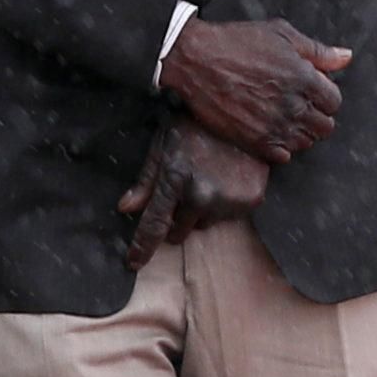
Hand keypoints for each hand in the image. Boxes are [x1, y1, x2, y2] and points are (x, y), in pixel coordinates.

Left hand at [120, 117, 272, 266]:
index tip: (134, 264)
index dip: (142, 247)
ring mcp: (228, 200)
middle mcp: (201, 195)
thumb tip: (125, 208)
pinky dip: (226, 204)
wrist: (244, 112)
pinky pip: (230, 216)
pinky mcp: (250, 200)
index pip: (153, 224)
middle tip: (186, 190)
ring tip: (210, 179)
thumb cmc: (196, 125)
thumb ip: (146, 181)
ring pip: (206, 224)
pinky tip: (229, 178)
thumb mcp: (164, 146)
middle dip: (178, 219)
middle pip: (180, 231)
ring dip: (203, 211)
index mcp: (175, 179)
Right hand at [161, 15, 350, 163]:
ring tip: (283, 118)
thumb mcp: (281, 34)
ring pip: (305, 143)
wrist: (195, 60)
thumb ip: (318, 51)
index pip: (334, 102)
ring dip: (300, 133)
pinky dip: (281, 148)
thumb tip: (346, 58)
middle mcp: (293, 106)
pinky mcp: (254, 141)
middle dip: (317, 116)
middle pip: (324, 127)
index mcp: (304, 79)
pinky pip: (283, 157)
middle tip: (299, 106)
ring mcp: (274, 126)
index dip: (325, 96)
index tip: (312, 92)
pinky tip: (270, 131)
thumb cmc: (236, 43)